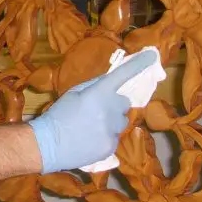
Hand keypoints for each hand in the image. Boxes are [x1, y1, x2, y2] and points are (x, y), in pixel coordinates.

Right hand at [28, 50, 156, 172]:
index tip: (153, 55)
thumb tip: (110, 80)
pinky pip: (115, 137)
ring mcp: (112, 130)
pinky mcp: (111, 146)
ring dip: (112, 122)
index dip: (139, 64)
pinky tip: (91, 139)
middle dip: (115, 104)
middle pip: (124, 102)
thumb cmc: (59, 115)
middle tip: (98, 110)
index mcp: (99, 93)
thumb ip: (94, 86)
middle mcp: (110, 110)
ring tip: (92, 127)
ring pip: (121, 122)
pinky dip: (106, 137)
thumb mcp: (74, 93)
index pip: (123, 75)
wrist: (49, 144)